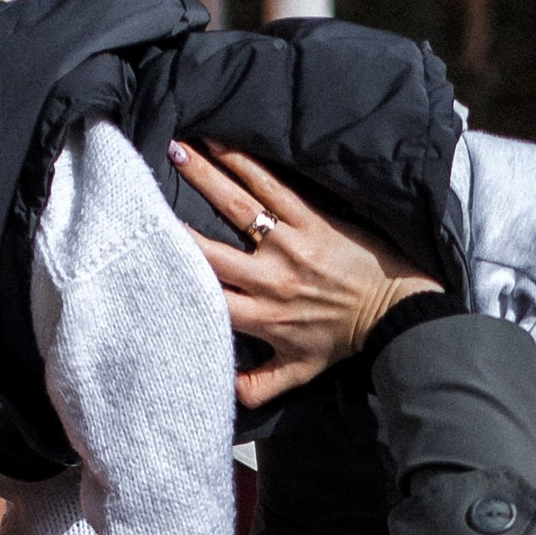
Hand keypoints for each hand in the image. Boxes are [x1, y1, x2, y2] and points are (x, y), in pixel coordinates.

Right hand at [171, 138, 442, 402]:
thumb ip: (256, 386)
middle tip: (142, 195)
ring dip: (203, 177)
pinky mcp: (312, 219)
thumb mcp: (297, 373)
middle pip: (209, 248)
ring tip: (175, 150)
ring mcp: (290, 244)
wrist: (393, 310)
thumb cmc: (342, 339)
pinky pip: (272, 186)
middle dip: (174, 222)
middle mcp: (269, 279)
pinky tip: (218, 142)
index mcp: (261, 316)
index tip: (144, 257)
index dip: (173, 277)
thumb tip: (219, 392)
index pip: (206, 296)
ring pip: (236, 206)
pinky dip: (243, 162)